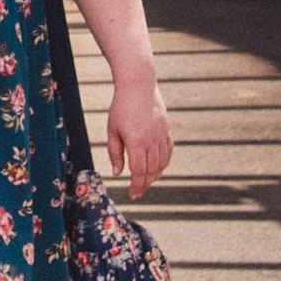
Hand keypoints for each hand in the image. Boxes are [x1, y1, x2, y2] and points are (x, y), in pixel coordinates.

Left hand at [105, 76, 174, 191]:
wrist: (139, 85)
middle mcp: (152, 141)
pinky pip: (168, 152)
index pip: (139, 172)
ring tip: (146, 182)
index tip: (132, 194)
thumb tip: (117, 173)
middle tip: (137, 192)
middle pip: (151, 170)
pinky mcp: (166, 129)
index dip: (136, 186)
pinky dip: (163, 163)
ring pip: (162, 163)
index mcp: (137, 142)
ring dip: (154, 176)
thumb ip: (115, 153)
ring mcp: (161, 135)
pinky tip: (157, 167)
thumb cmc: (121, 107)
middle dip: (144, 184)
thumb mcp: (113, 130)